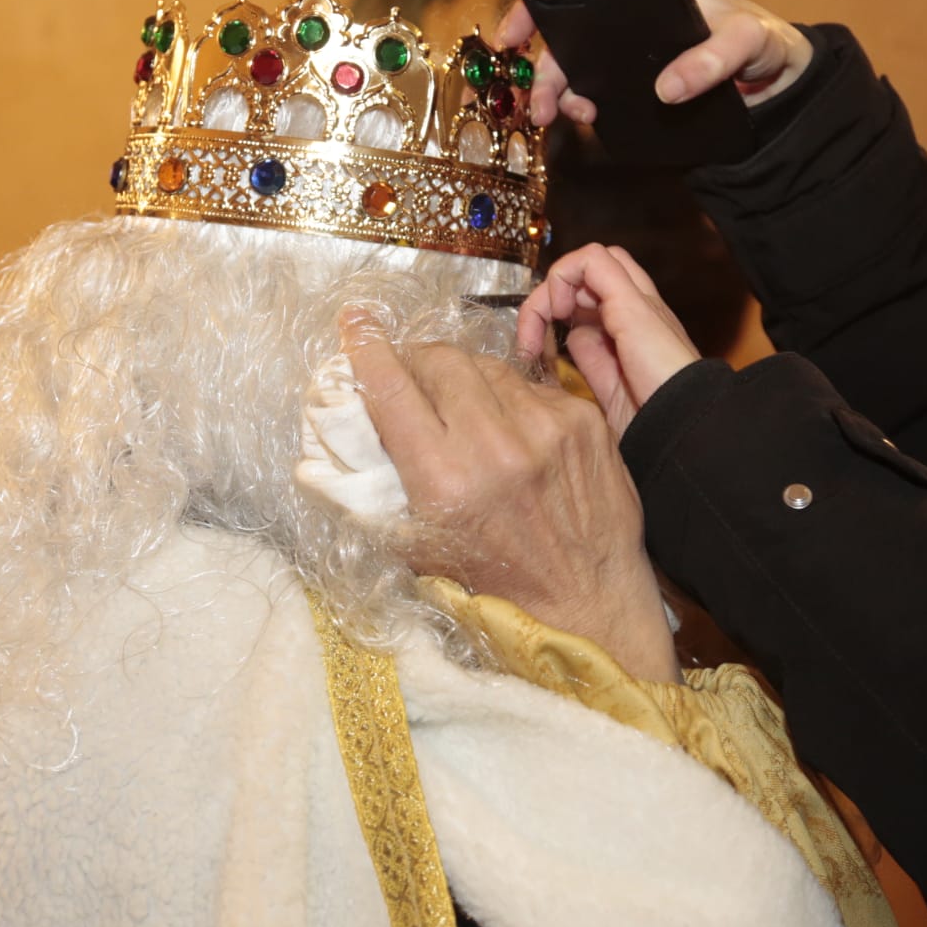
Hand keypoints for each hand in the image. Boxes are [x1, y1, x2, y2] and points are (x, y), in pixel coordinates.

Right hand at [342, 311, 678, 683]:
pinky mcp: (584, 421)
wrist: (586, 601)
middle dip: (416, 360)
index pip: (392, 388)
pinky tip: (511, 429)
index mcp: (444, 479)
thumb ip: (376, 487)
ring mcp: (546, 427)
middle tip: (409, 374)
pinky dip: (512, 398)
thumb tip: (340, 432)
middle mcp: (496, 445)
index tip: (354, 324)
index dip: (366, 350)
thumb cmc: (493, 582)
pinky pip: (531, 385)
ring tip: (462, 407)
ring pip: (486, 366)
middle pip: (439, 361)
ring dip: (465, 378)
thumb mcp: (416, 547)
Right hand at [493, 0, 812, 126]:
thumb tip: (667, 90)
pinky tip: (587, 118)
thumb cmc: (761, 41)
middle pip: (568, 37)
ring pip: (576, 69)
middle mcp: (629, 20)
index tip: (515, 32)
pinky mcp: (635, 86)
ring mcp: (628, 55)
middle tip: (539, 103)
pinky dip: (580, 106)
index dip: (538, 4)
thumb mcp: (749, 41)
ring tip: (559, 116)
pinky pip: (596, 93)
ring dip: (558, 92)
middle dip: (543, 69)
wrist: (775, 76)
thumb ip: (714, 61)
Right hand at [517, 244, 701, 436]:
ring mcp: (608, 341)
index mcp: (633, 293)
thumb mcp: (636, 309)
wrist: (675, 422)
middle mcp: (619, 312)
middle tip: (531, 329)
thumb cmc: (665, 367)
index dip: (565, 276)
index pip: (590, 261)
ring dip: (542, 322)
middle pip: (573, 285)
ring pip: (567, 314)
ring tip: (529, 346)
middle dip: (546, 299)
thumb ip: (605, 275)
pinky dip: (549, 347)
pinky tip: (539, 358)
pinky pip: (568, 346)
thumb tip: (569, 266)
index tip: (559, 307)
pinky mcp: (599, 369)